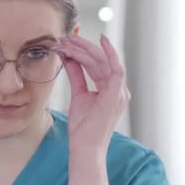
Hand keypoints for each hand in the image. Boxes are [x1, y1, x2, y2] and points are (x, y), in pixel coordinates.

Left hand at [53, 34, 130, 154]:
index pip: (97, 64)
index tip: (67, 41)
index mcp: (110, 89)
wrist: (85, 146)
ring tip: (69, 40)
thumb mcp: (78, 95)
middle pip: (100, 59)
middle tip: (65, 37)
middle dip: (82, 46)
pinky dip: (110, 53)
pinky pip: (116, 69)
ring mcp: (119, 92)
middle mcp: (118, 89)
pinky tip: (101, 41)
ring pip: (103, 61)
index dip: (83, 51)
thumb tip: (69, 58)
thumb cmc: (83, 127)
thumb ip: (77, 76)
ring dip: (86, 48)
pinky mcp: (116, 95)